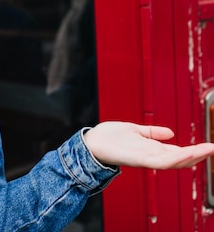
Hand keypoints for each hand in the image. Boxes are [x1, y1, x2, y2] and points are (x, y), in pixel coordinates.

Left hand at [83, 121, 213, 168]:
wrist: (90, 142)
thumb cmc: (108, 137)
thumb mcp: (134, 130)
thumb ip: (151, 132)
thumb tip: (170, 133)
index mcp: (151, 148)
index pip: (177, 151)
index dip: (194, 149)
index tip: (209, 146)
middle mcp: (151, 156)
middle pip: (180, 158)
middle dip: (198, 154)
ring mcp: (146, 159)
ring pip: (174, 161)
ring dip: (191, 156)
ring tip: (207, 150)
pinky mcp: (139, 160)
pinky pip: (160, 162)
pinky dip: (175, 158)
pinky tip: (187, 152)